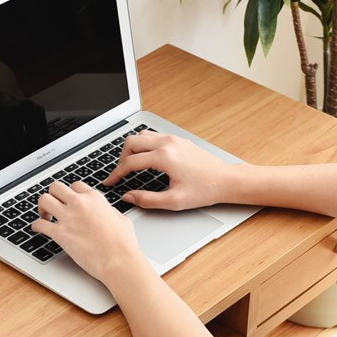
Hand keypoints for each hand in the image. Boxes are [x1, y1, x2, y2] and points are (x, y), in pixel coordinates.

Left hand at [32, 181, 144, 282]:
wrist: (119, 261)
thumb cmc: (123, 244)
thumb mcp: (121, 219)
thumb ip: (109, 211)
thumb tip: (105, 212)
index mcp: (95, 198)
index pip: (75, 186)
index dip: (71, 194)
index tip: (69, 201)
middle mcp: (80, 204)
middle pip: (56, 187)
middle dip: (53, 195)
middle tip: (53, 205)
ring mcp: (68, 217)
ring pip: (44, 200)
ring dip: (42, 207)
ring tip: (45, 216)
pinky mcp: (60, 234)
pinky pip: (39, 224)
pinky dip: (36, 226)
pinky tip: (38, 229)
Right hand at [105, 131, 232, 209]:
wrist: (226, 180)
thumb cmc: (205, 190)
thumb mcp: (174, 201)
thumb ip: (147, 199)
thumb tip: (128, 196)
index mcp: (165, 157)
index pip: (130, 162)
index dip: (116, 174)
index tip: (110, 183)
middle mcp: (168, 143)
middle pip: (131, 143)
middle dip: (121, 159)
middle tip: (119, 174)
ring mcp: (173, 139)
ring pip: (141, 136)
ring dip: (132, 150)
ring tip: (129, 166)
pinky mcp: (178, 140)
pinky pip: (153, 136)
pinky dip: (143, 146)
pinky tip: (144, 159)